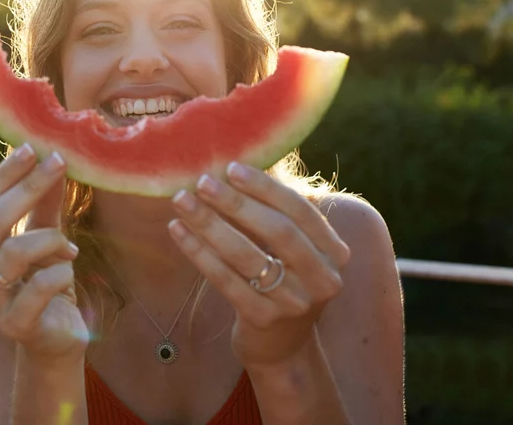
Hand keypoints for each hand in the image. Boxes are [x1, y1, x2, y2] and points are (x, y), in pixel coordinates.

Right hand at [0, 144, 87, 362]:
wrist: (58, 336)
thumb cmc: (46, 282)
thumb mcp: (44, 236)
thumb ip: (42, 203)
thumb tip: (50, 156)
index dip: (4, 175)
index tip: (33, 148)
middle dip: (28, 187)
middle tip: (58, 163)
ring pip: (14, 252)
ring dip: (50, 239)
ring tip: (68, 246)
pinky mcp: (14, 325)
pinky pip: (39, 285)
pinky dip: (61, 270)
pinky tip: (69, 269)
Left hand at [168, 162, 350, 367]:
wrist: (282, 346)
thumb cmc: (282, 280)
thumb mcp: (292, 249)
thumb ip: (276, 213)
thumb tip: (235, 166)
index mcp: (335, 252)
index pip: (300, 210)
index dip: (265, 187)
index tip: (231, 167)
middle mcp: (323, 279)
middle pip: (277, 232)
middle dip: (236, 204)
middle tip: (203, 182)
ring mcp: (295, 303)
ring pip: (247, 256)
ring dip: (210, 224)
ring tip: (182, 201)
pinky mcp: (264, 320)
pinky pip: (226, 280)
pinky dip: (199, 252)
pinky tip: (177, 231)